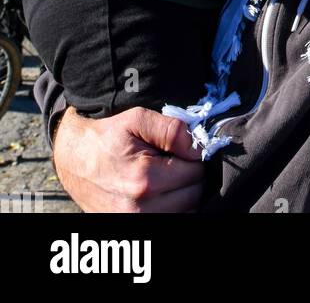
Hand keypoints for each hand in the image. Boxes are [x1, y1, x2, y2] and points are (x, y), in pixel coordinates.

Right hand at [53, 107, 203, 213]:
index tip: (181, 150)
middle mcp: (140, 208)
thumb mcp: (137, 119)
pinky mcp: (129, 228)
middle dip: (189, 176)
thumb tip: (197, 147)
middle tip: (174, 162)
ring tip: (165, 176)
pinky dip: (172, 207)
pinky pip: (169, 220)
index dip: (194, 157)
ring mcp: (133, 222)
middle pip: (193, 195)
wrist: (74, 159)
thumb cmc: (106, 137)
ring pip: (185, 211)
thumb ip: (171, 130)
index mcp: (144, 178)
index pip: (195, 172)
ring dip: (182, 194)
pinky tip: (161, 191)